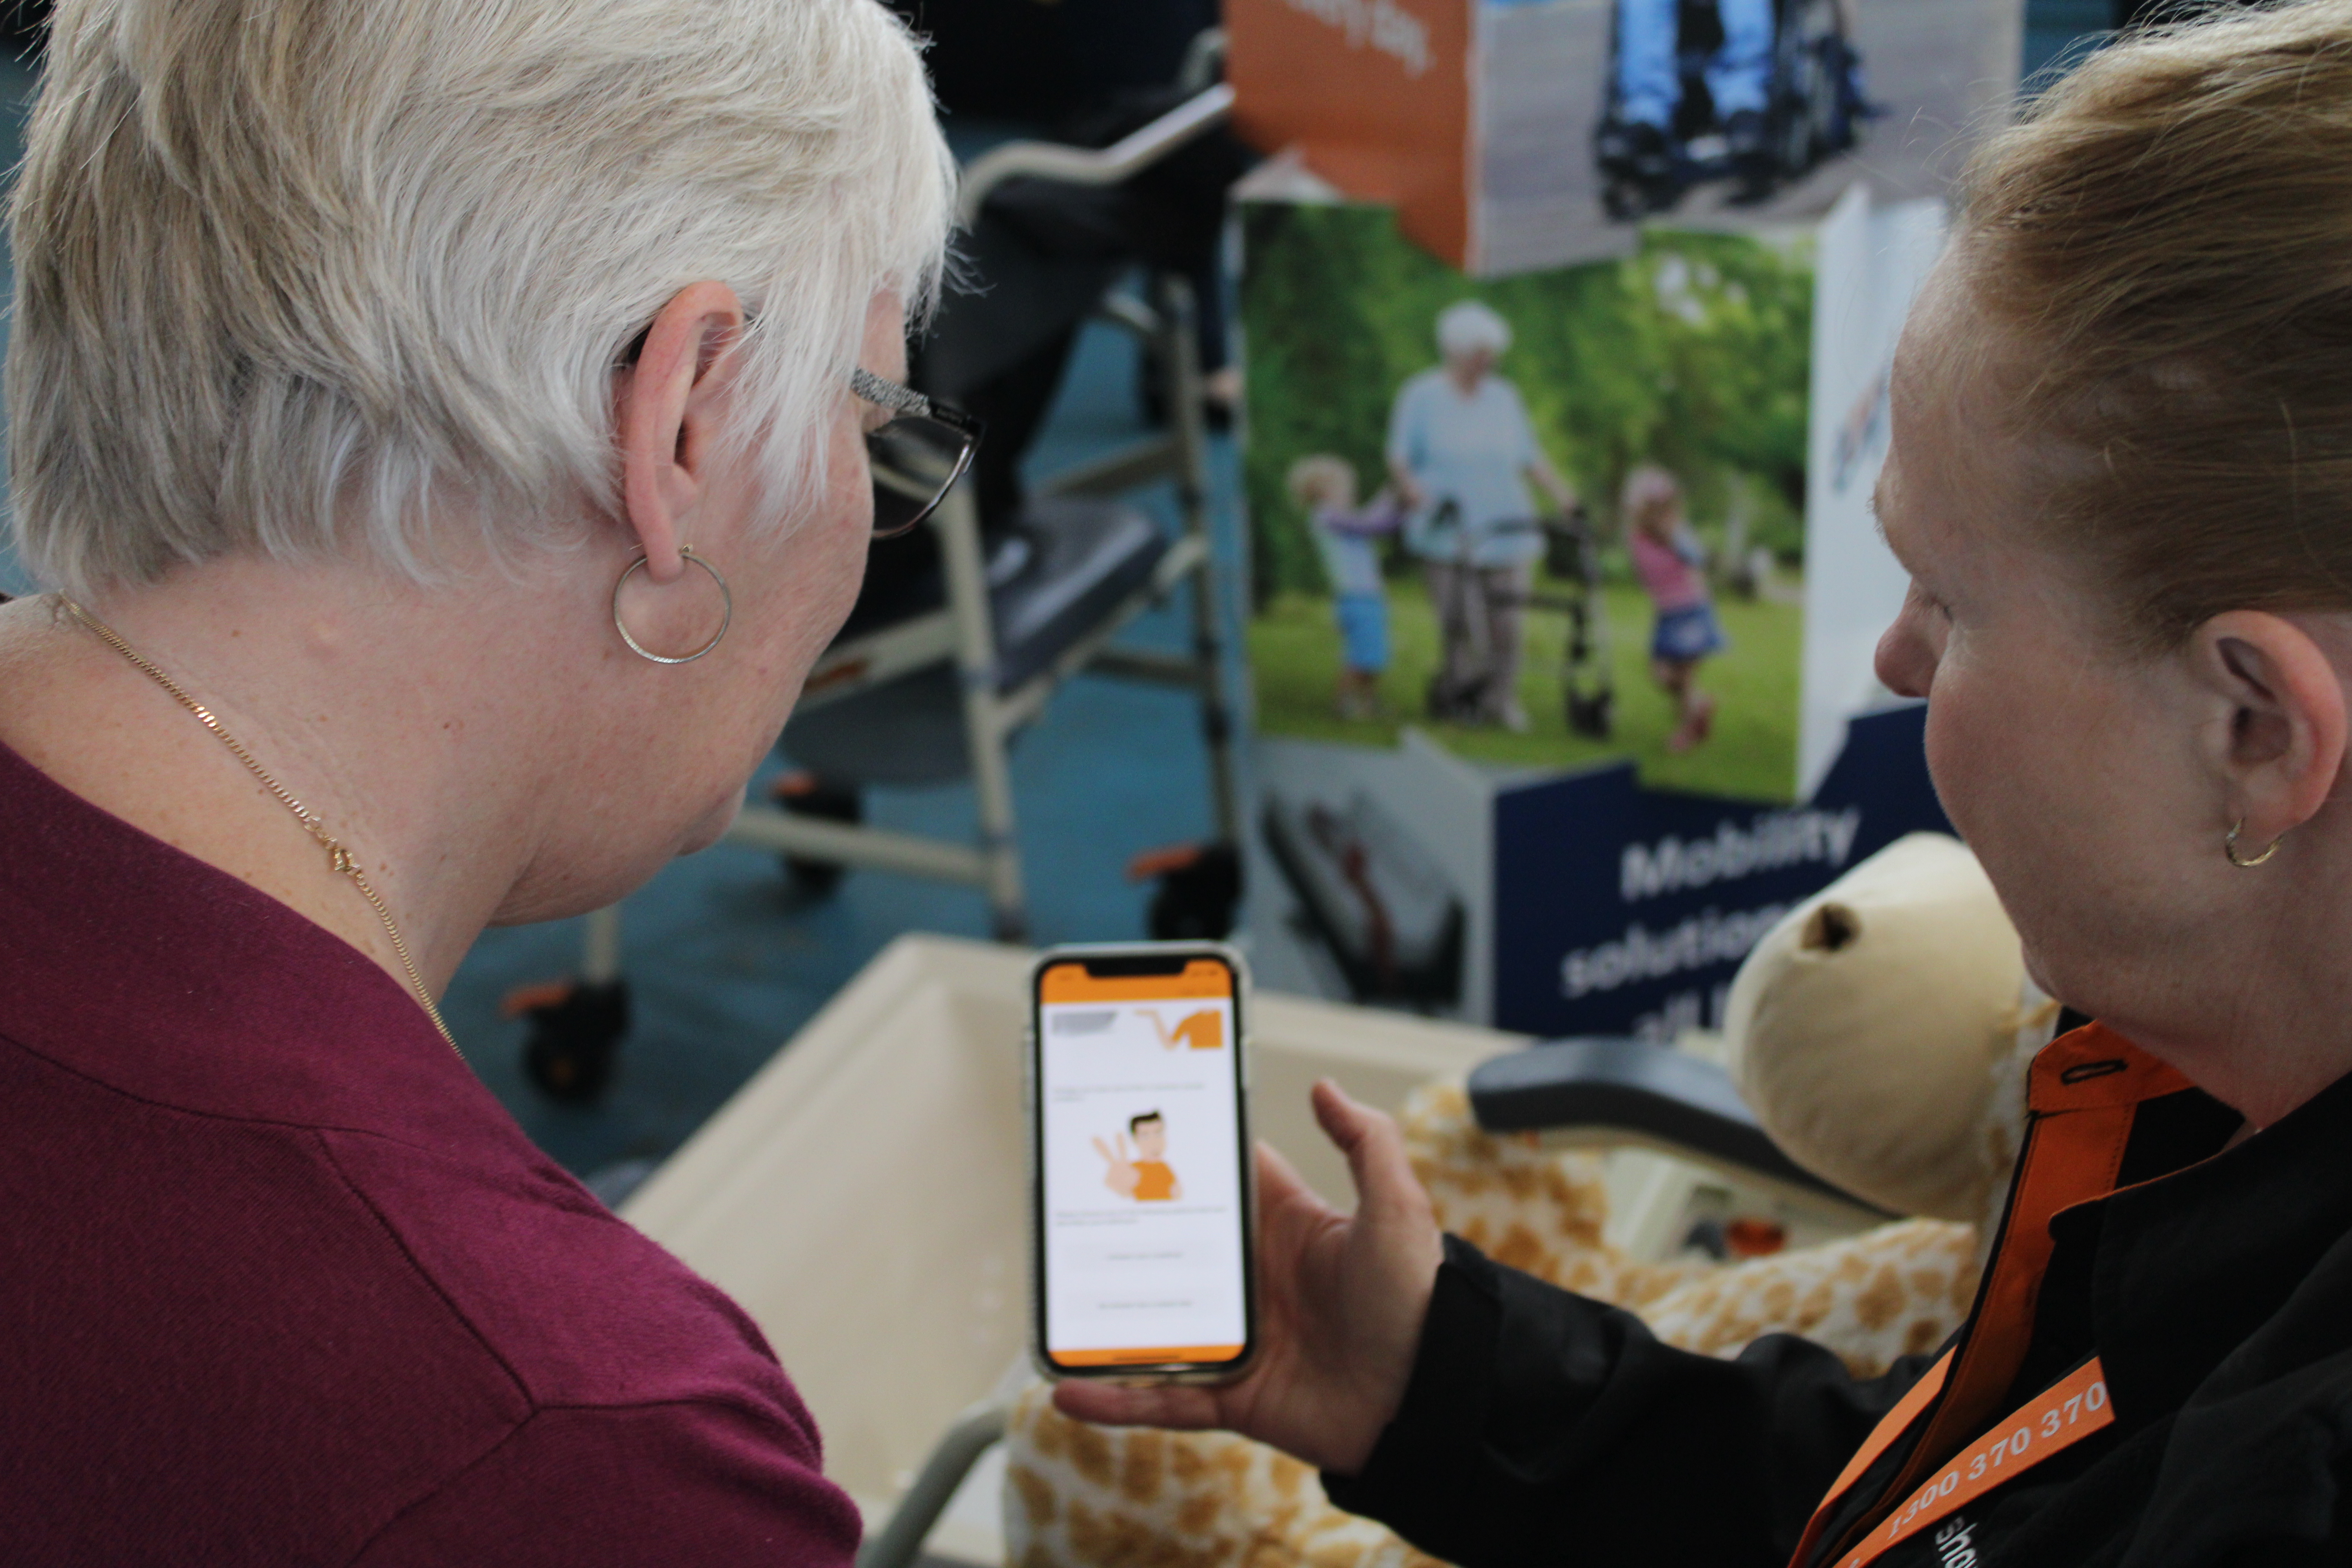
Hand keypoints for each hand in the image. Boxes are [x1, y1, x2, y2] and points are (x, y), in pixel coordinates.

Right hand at [1052, 1080, 1442, 1474]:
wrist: (1434, 1397)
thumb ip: (1366, 1142)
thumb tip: (1325, 1086)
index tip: (1127, 1133)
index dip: (1179, 1161)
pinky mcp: (1234, 1396)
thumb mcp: (1396, 1209)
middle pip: (1172, 1252)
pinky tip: (1072, 1394)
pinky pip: (1164, 1398)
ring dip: (1104, 1320)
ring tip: (1051, 1305)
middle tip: (1063, 1211)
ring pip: (1155, 1325)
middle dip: (1121, 1234)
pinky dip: (1118, 1399)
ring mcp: (1240, 1340)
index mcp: (1286, 1230)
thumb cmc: (1420, 1299)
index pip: (1222, 1186)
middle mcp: (1256, 1281)